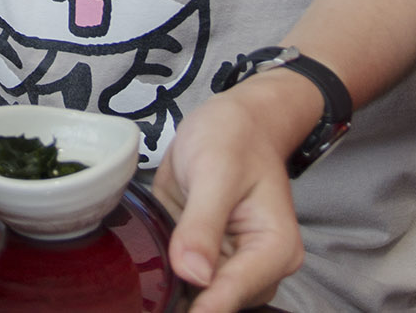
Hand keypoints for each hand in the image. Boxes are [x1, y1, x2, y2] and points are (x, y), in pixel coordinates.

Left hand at [151, 75, 312, 312]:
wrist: (235, 120)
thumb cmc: (235, 136)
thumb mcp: (215, 170)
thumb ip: (203, 223)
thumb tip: (193, 274)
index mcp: (274, 248)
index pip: (234, 292)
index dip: (201, 307)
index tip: (177, 312)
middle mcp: (258, 265)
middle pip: (218, 303)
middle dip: (184, 300)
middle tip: (144, 296)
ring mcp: (231, 264)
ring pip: (198, 297)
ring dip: (171, 291)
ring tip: (141, 287)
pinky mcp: (208, 257)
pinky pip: (183, 280)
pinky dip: (164, 278)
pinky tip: (146, 270)